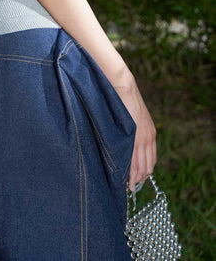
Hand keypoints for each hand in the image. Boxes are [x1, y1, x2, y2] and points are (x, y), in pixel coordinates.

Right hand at [113, 75, 156, 191]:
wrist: (123, 86)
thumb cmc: (123, 100)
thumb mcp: (133, 118)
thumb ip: (133, 130)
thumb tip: (125, 142)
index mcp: (150, 133)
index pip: (151, 159)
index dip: (144, 172)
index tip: (137, 180)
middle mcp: (149, 138)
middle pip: (147, 166)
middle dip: (140, 178)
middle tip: (131, 186)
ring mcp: (142, 138)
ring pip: (141, 166)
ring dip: (135, 178)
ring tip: (127, 186)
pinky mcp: (134, 136)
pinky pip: (133, 160)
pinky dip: (130, 171)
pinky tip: (125, 178)